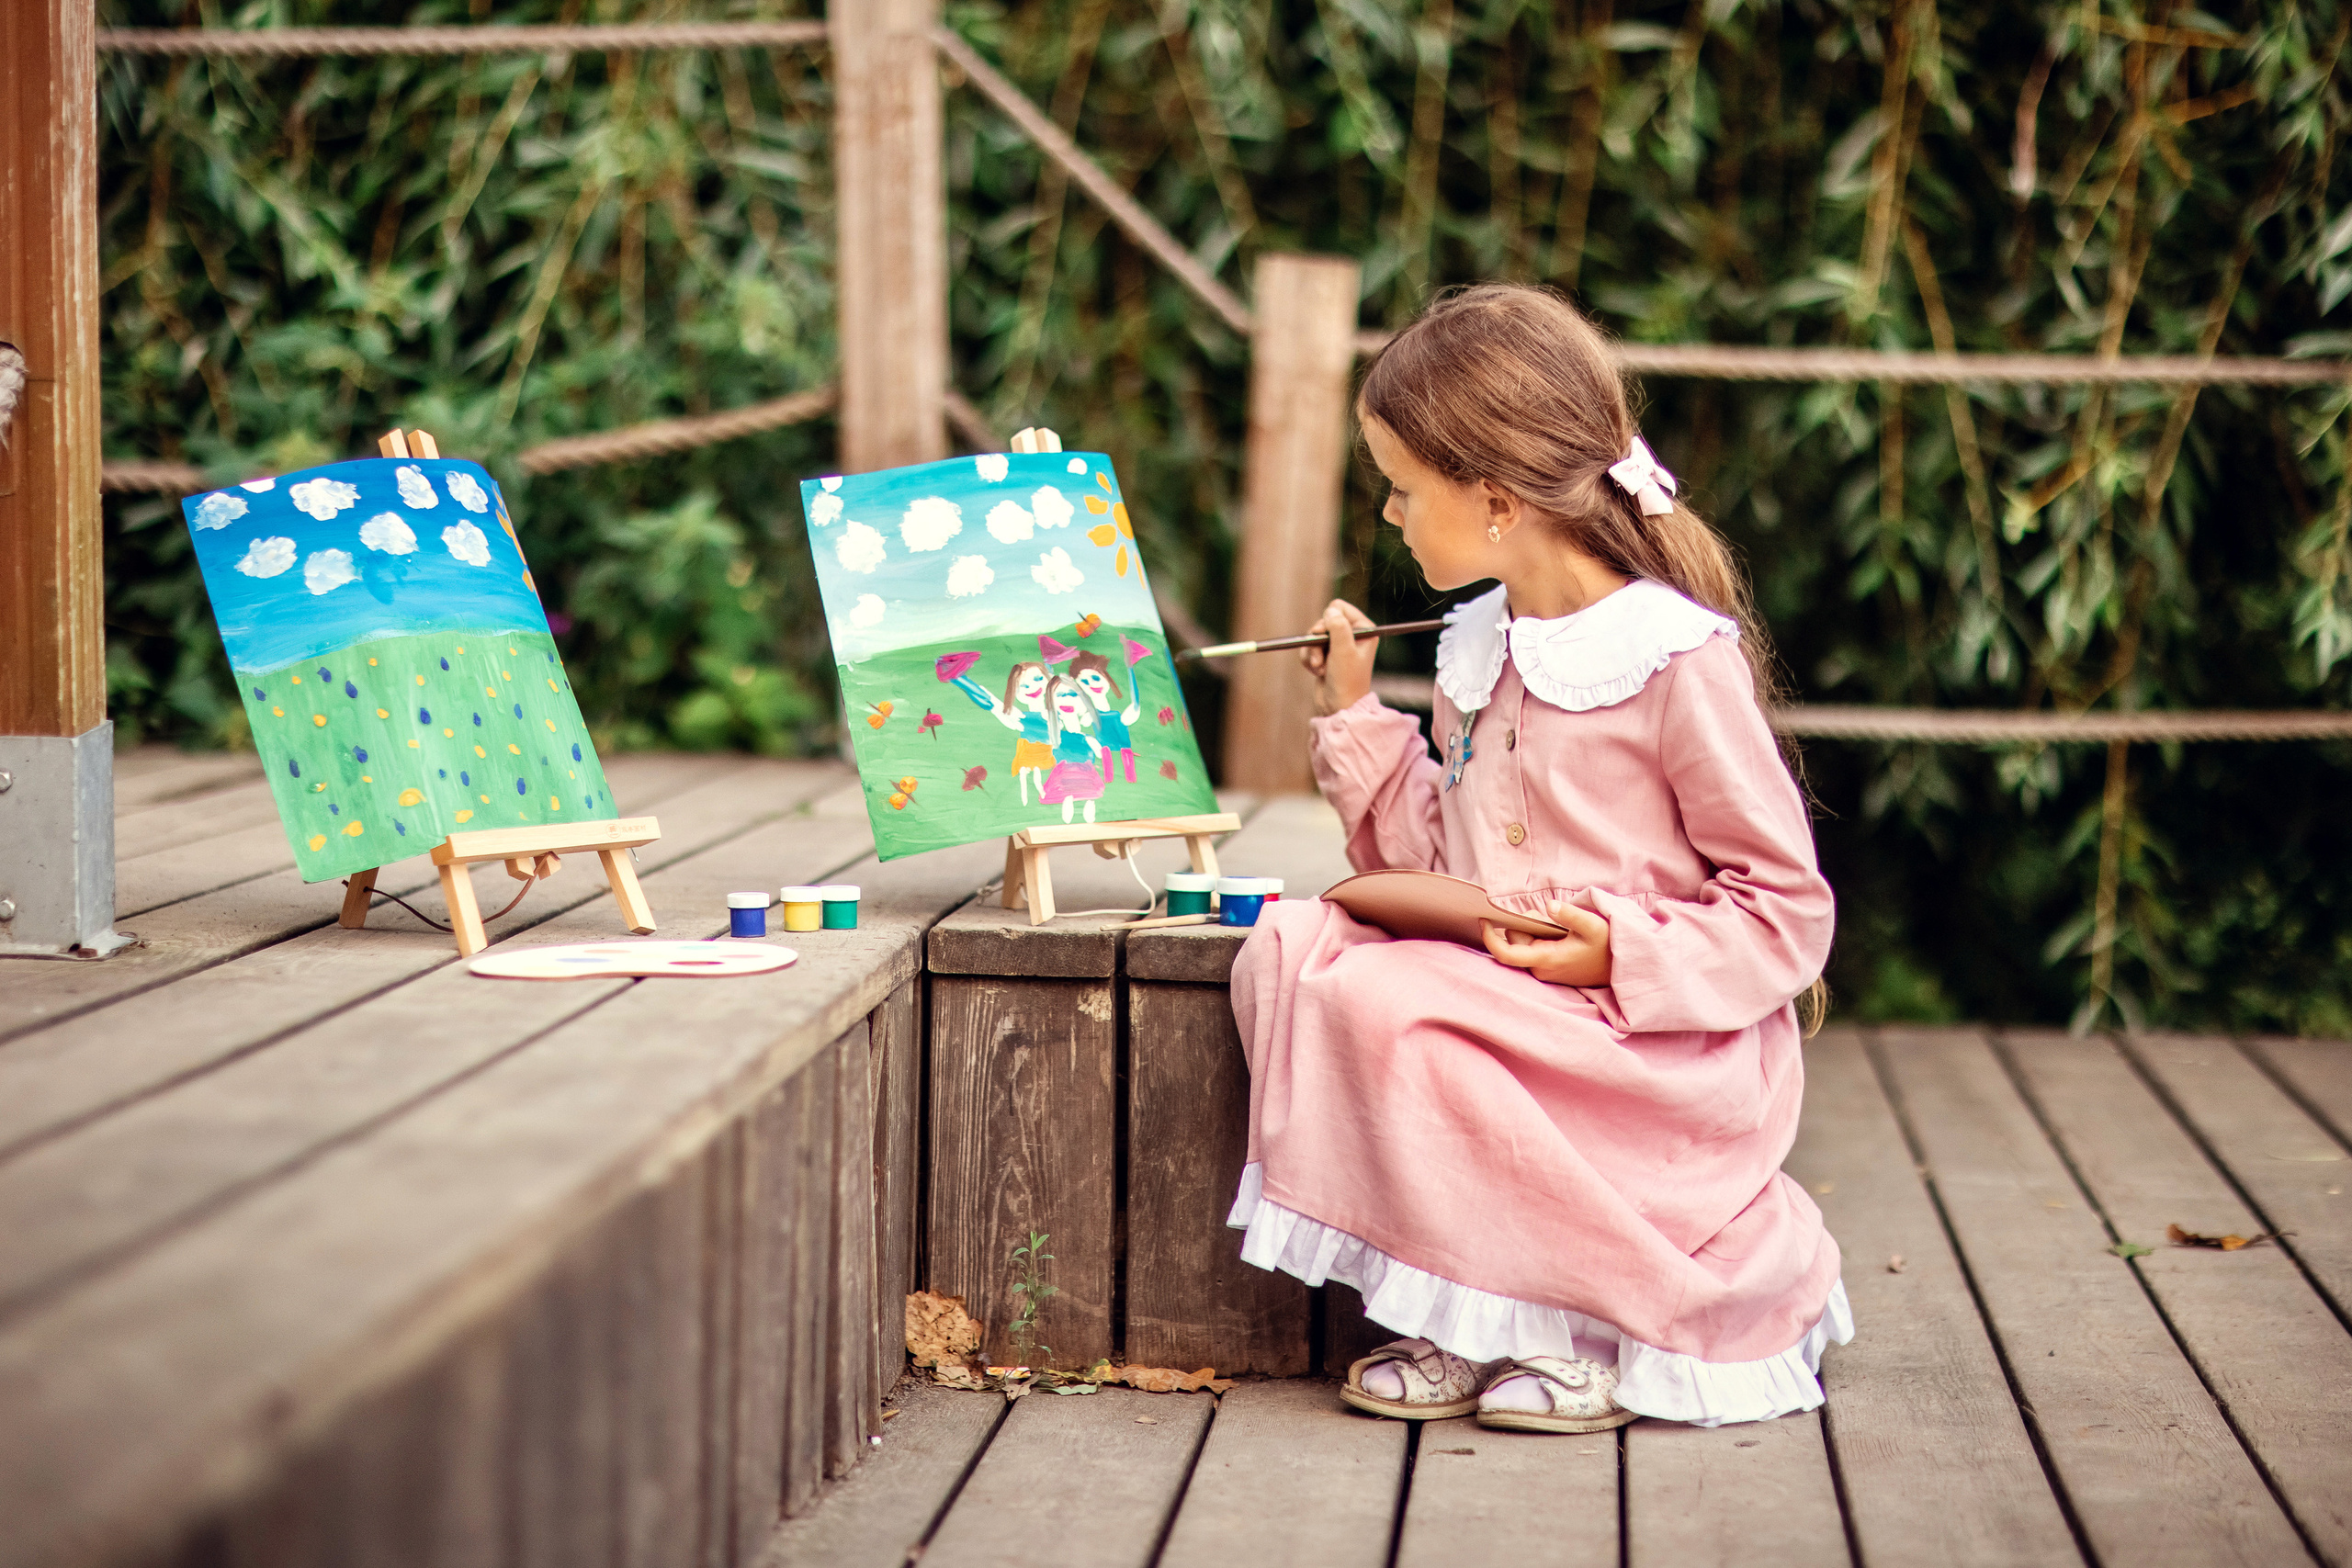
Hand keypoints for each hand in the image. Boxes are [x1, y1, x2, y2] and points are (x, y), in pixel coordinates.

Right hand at [1301, 599, 1376, 716]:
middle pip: (1323, 620)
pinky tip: (1318, 672)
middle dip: (1318, 639)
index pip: (1339, 607)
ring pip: (1313, 635)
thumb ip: (1338, 626)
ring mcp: (1337, 645)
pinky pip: (1308, 648)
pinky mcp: (1325, 656)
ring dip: (1313, 652)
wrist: (1338, 707)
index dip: (1330, 620)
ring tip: (1321, 667)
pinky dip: (1309, 659)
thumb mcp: (1344, 650)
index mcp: (1363, 629)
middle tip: (1322, 655)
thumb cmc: (1347, 680)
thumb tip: (1330, 610)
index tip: (1328, 636)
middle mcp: (1351, 635)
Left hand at [1483, 898, 1611, 986]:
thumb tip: (1548, 906)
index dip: (1490, 937)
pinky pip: (1533, 950)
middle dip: (1524, 924)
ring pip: (1524, 945)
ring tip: (1560, 928)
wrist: (1621, 968)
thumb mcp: (1593, 925)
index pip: (1506, 953)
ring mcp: (1544, 972)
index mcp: (1546, 959)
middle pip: (1515, 942)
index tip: (1484, 919)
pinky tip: (1558, 934)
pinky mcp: (1549, 971)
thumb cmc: (1607, 946)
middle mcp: (1540, 969)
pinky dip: (1538, 938)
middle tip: (1551, 918)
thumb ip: (1569, 915)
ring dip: (1533, 931)